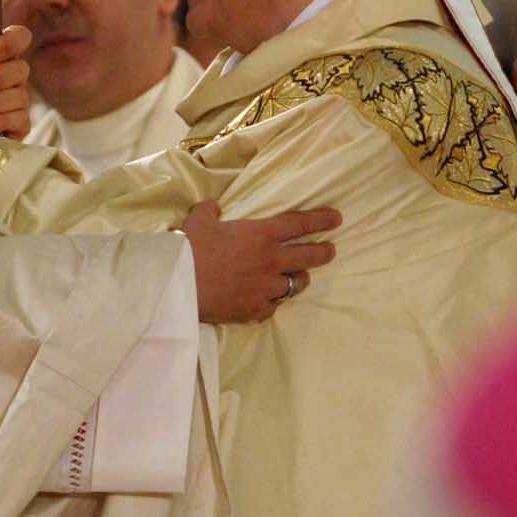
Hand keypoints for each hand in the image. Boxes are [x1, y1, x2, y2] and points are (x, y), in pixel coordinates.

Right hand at [183, 200, 340, 323]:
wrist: (180, 286)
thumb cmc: (190, 249)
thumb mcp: (199, 220)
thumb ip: (211, 211)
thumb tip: (213, 207)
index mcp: (261, 234)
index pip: (300, 224)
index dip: (321, 219)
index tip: (336, 218)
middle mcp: (271, 261)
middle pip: (309, 256)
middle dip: (324, 252)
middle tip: (330, 250)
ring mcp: (266, 287)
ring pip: (297, 284)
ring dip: (300, 278)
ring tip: (299, 277)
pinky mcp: (256, 309)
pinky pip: (274, 306)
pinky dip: (273, 301)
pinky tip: (268, 299)